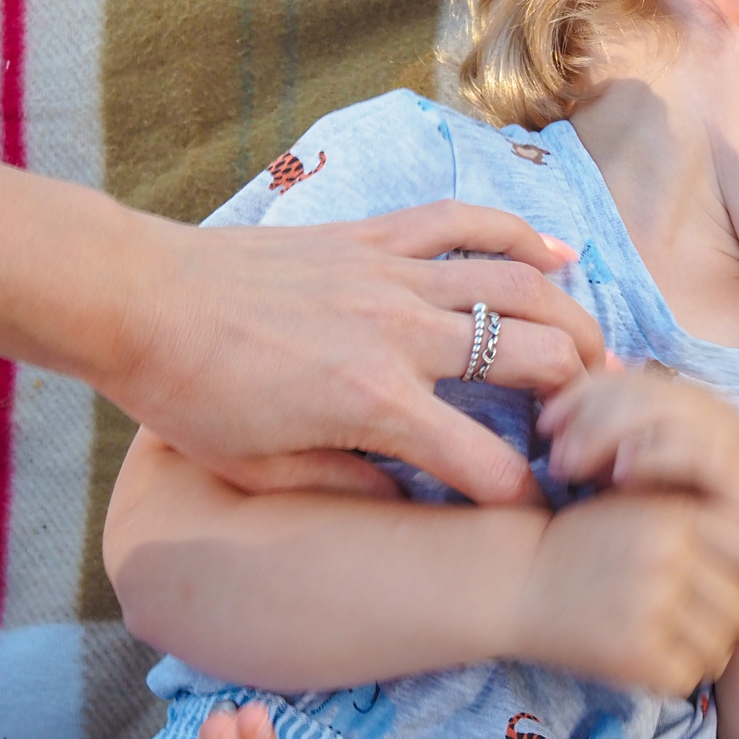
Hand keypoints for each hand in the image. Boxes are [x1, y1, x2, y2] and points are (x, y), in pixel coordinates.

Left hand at [121, 204, 609, 507]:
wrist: (139, 301)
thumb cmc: (191, 395)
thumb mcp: (265, 475)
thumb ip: (350, 488)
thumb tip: (409, 497)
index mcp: (378, 405)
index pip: (487, 465)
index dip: (523, 500)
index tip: (538, 514)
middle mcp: (402, 335)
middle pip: (534, 360)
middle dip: (581, 398)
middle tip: (594, 423)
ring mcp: (392, 275)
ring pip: (518, 286)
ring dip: (573, 320)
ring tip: (598, 354)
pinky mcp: (373, 236)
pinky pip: (464, 224)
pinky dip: (518, 234)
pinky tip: (556, 255)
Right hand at [511, 490, 738, 693]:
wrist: (515, 579)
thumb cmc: (582, 545)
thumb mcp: (638, 509)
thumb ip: (696, 524)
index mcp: (675, 515)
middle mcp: (669, 556)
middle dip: (724, 618)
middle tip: (694, 620)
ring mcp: (652, 605)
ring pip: (720, 646)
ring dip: (704, 652)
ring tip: (670, 641)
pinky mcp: (634, 651)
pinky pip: (688, 676)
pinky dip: (675, 676)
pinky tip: (649, 660)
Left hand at [540, 368, 738, 597]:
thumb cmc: (681, 530)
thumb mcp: (632, 482)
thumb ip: (602, 448)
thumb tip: (551, 418)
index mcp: (682, 404)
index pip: (624, 376)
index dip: (579, 393)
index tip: (543, 425)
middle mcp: (709, 411)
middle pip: (639, 387)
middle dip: (588, 414)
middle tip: (555, 454)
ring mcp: (730, 439)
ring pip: (664, 409)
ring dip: (611, 431)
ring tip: (575, 465)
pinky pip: (696, 448)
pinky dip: (656, 454)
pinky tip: (620, 473)